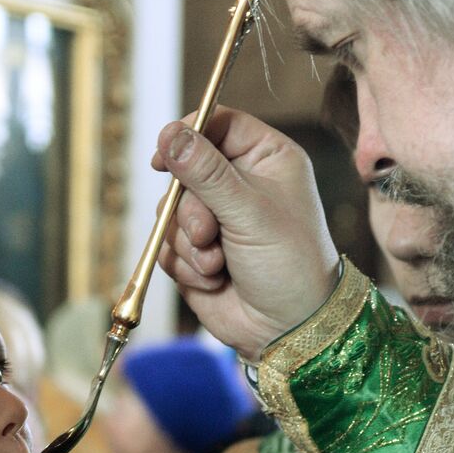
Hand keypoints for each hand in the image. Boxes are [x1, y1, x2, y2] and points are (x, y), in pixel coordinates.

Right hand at [153, 108, 340, 359]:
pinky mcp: (196, 252)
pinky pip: (167, 245)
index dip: (188, 135)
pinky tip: (214, 279)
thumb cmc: (288, 263)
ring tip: (216, 263)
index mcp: (265, 158)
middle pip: (185, 171)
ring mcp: (215, 219)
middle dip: (190, 208)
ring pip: (170, 212)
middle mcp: (239, 183)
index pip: (217, 124)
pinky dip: (185, 265)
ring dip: (188, 242)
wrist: (289, 328)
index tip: (164, 154)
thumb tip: (169, 134)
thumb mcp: (249, 210)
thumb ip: (205, 172)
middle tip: (208, 233)